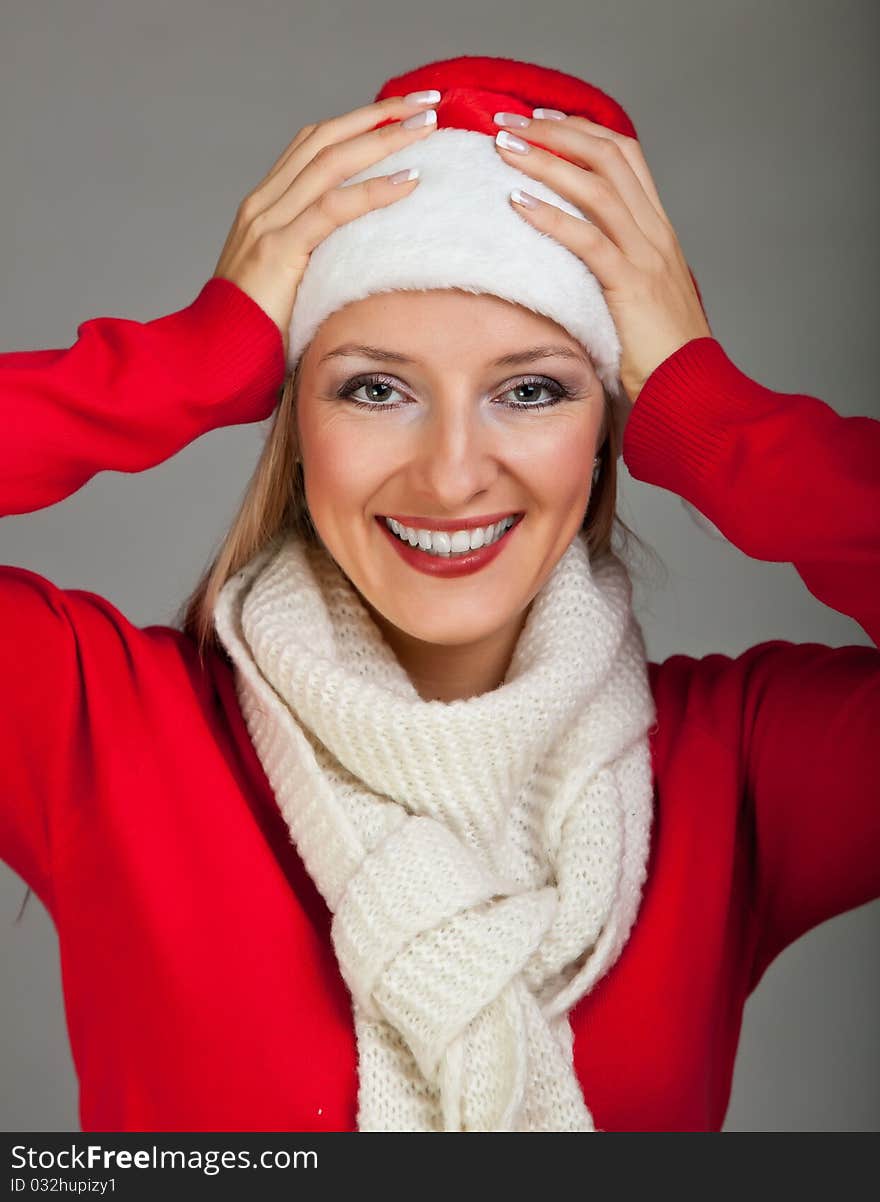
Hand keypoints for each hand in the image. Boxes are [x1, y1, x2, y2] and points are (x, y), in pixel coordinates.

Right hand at [212, 92, 439, 358]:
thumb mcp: (286, 285)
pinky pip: (333, 208)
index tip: (401, 112)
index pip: (314, 145)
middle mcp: (264, 204)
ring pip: (332, 161)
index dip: (358, 122)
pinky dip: (374, 190)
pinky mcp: (279, 250)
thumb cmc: (251, 335)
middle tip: (426, 100)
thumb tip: (358, 266)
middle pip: (327, 138)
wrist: (209, 359)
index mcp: (264, 207)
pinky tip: (408, 180)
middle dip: (379, 115)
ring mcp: (268, 223)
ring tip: (427, 126)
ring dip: (384, 138)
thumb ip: (313, 263)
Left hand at [493, 111, 712, 416]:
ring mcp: (646, 256)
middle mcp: (655, 234)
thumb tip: (571, 268)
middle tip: (510, 121)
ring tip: (504, 148)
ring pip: (596, 186)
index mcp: (659, 233)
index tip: (541, 120)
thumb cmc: (662, 358)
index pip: (624, 157)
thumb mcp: (639, 303)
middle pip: (608, 156)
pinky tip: (517, 203)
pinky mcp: (631, 286)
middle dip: (557, 130)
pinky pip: (587, 239)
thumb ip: (613, 275)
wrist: (692, 391)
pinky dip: (550, 215)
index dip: (582, 131)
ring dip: (546, 160)